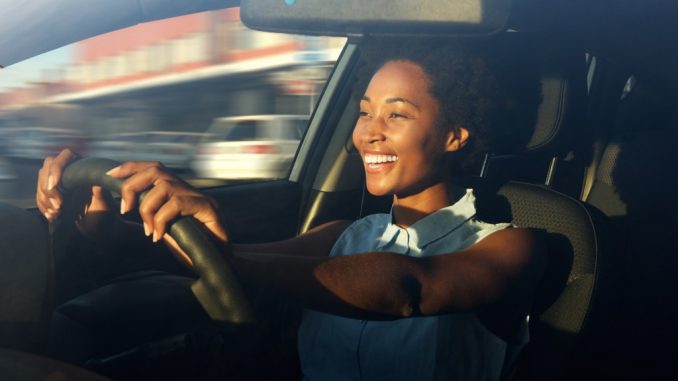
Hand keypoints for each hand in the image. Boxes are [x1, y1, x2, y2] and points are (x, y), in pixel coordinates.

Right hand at [36, 149, 115, 235]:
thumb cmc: (104, 214)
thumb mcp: (105, 205)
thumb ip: (101, 194)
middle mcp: (70, 171)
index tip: (54, 185)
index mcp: (84, 168)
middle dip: (48, 188)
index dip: (56, 168)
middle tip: (58, 206)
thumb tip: (98, 183)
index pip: (65, 156)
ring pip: (41, 182)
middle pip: (47, 169)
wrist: (98, 227)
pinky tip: (52, 216)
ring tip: (57, 213)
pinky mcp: (52, 194)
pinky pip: (39, 195)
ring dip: (44, 199)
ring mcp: (59, 182)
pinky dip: (43, 206)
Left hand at [107, 161, 229, 263]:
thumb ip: (151, 216)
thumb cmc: (192, 249)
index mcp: (179, 191)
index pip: (154, 168)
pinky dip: (161, 220)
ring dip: (147, 208)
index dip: (131, 167)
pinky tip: (158, 236)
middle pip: (156, 170)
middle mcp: (190, 190)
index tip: (111, 174)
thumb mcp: (164, 229)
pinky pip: (176, 204)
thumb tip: (126, 205)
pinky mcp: (208, 208)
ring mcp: (201, 198)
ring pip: (164, 186)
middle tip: (125, 209)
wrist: (220, 264)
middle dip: (133, 185)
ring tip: (147, 230)